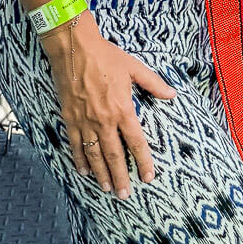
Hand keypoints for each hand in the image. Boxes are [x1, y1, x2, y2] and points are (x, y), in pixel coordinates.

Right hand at [41, 10, 176, 198]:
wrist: (75, 49)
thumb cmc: (106, 56)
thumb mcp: (135, 67)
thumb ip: (154, 84)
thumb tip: (172, 95)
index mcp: (123, 108)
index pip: (136, 141)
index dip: (143, 161)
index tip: (148, 177)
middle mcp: (104, 120)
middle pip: (114, 155)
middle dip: (121, 176)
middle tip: (126, 194)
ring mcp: (85, 121)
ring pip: (94, 154)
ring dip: (101, 174)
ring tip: (108, 188)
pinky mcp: (70, 119)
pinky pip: (75, 145)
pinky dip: (80, 160)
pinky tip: (84, 172)